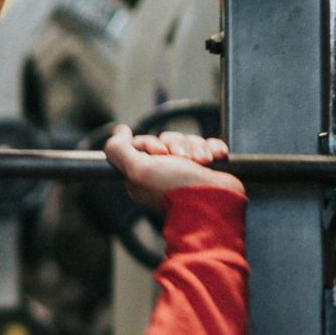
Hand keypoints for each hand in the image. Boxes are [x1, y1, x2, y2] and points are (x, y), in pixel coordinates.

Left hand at [102, 126, 242, 210]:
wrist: (216, 203)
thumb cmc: (177, 188)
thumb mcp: (139, 169)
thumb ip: (119, 150)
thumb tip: (120, 130)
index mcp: (143, 175)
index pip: (142, 144)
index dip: (151, 143)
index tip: (160, 154)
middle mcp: (163, 173)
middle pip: (167, 140)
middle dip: (177, 145)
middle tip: (183, 159)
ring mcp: (186, 170)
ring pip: (188, 141)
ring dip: (197, 148)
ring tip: (202, 162)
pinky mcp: (207, 168)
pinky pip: (209, 145)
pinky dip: (213, 149)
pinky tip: (216, 158)